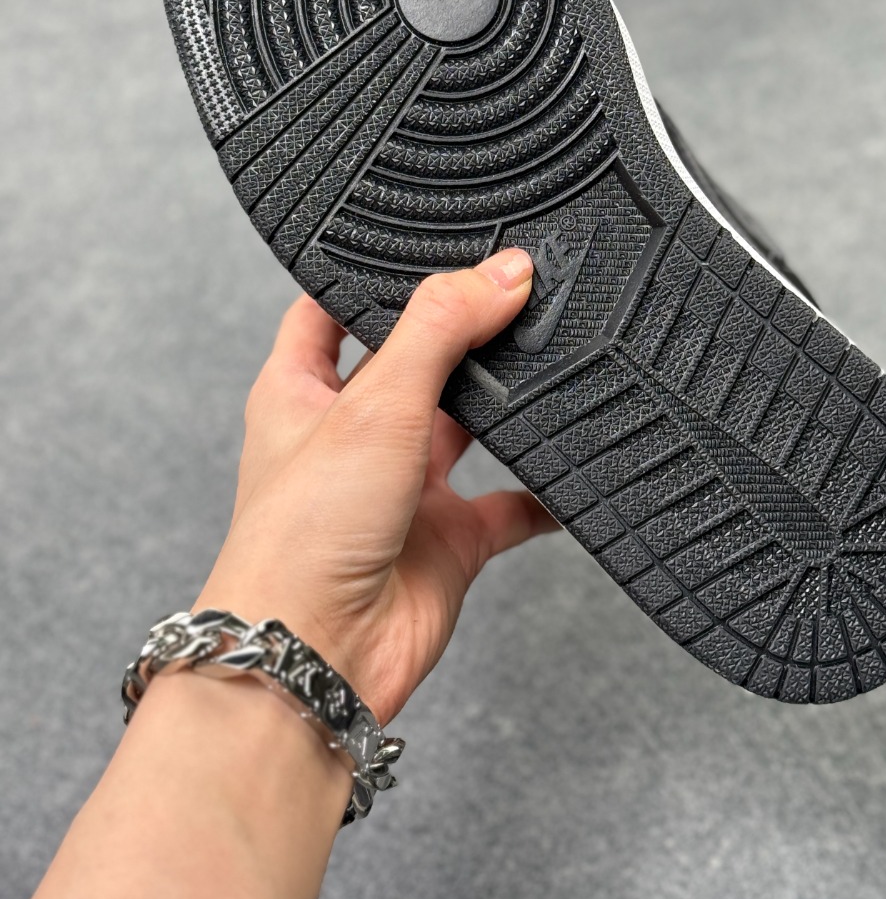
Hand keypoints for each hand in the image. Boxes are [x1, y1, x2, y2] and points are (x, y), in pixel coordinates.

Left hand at [196, 248, 558, 722]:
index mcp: (301, 390)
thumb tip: (503, 270)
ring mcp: (401, 489)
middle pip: (413, 361)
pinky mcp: (447, 541)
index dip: (369, 274)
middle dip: (460, 333)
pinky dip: (542, 490)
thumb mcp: (375, 404)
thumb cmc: (301, 537)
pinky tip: (571, 466)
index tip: (426, 240)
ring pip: (466, 426)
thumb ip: (442, 328)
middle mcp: (351, 435)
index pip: (329, 309)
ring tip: (550, 353)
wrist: (315, 658)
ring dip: (504, 403)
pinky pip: (509, 505)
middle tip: (514, 290)